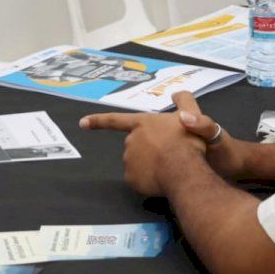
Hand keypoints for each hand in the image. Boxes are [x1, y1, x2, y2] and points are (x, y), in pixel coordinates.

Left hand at [80, 91, 243, 181]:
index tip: (82, 123)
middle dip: (147, 150)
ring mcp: (129, 160)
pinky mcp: (132, 179)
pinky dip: (147, 181)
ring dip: (149, 165)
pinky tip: (162, 180)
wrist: (184, 169)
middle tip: (168, 154)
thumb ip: (185, 101)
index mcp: (142, 124)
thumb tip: (178, 92)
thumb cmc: (187, 140)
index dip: (98, 121)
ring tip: (168, 168)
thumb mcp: (192, 115)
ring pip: (137, 163)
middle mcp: (131, 141)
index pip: (115, 120)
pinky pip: (139, 180)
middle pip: (135, 145)